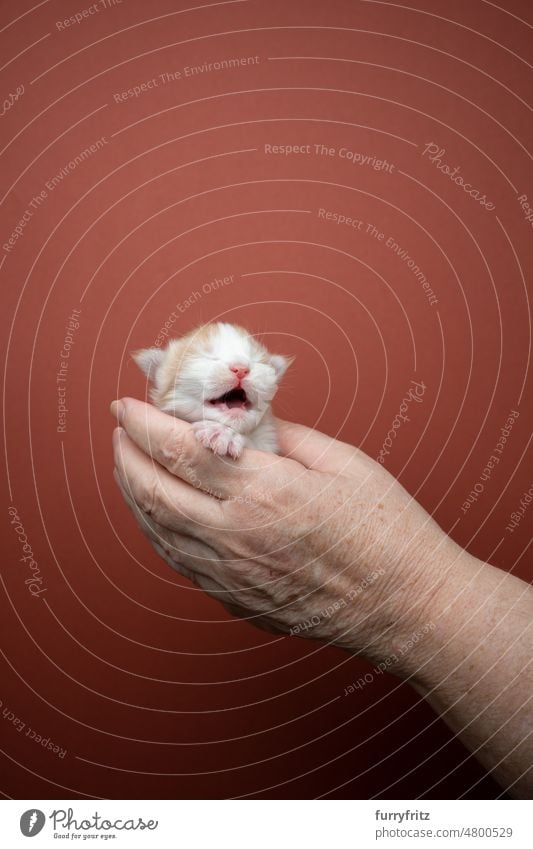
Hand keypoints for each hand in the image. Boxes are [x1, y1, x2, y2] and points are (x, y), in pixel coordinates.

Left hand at [110, 398, 458, 668]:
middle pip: (153, 490)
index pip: (182, 450)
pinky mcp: (236, 600)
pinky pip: (179, 560)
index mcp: (265, 492)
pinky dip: (157, 528)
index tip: (127, 404)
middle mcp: (236, 536)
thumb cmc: (387, 533)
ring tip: (129, 463)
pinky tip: (157, 511)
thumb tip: (248, 420)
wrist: (406, 607)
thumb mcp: (343, 462)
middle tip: (121, 429)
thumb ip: (285, 436)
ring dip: (133, 491)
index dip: (145, 423)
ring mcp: (231, 575)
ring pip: (157, 529)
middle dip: (127, 454)